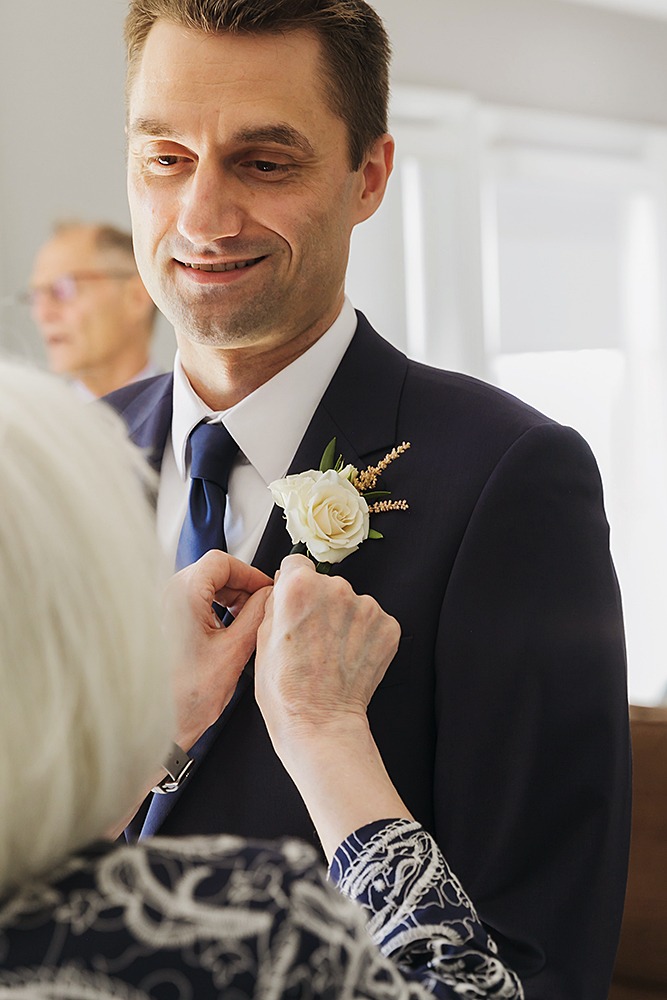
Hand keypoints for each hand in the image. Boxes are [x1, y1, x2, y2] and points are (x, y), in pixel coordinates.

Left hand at [163, 550, 271, 749]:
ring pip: (202, 585)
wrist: (159, 726)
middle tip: (260, 607)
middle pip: (211, 571)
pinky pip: (192, 601)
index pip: (222, 562)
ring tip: (244, 622)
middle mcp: (166, 597)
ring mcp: (161, 608)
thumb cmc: (186, 697)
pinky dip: (213, 608)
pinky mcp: (161, 622)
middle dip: (240, 587)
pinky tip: (226, 630)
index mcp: (182, 596)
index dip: (249, 573)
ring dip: (228, 598)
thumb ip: (257, 615)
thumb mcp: (235, 651)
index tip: (266, 589)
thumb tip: (268, 596)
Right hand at [255, 555, 405, 859]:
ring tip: (331, 652)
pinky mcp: (388, 626)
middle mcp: (336, 588)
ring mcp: (366, 607)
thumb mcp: (260, 639)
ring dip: (343, 619)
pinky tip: (349, 658)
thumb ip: (275, 603)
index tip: (294, 605)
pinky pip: (372, 621)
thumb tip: (284, 585)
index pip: (296, 564)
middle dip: (319, 603)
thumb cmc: (284, 689)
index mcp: (299, 587)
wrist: (322, 725)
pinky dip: (363, 635)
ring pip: (351, 602)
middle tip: (311, 638)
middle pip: (326, 583)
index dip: (292, 585)